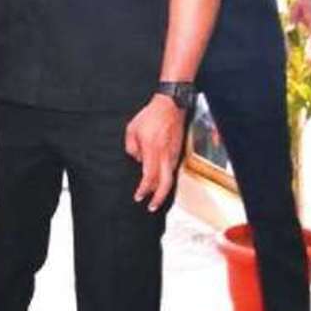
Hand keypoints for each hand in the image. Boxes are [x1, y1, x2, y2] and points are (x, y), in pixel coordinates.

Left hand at [124, 93, 187, 211]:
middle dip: (158, 198)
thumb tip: (137, 159)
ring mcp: (174, 153)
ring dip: (163, 189)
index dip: (143, 189)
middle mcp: (165, 154)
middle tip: (152, 207)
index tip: (138, 196)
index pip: (149, 177)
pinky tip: (162, 180)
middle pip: (165, 183)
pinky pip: (173, 169)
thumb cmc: (152, 115)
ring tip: (155, 197)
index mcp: (152, 150)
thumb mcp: (132, 129)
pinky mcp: (178, 150)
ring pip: (170, 177)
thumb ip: (131, 147)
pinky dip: (167, 178)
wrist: (171, 104)